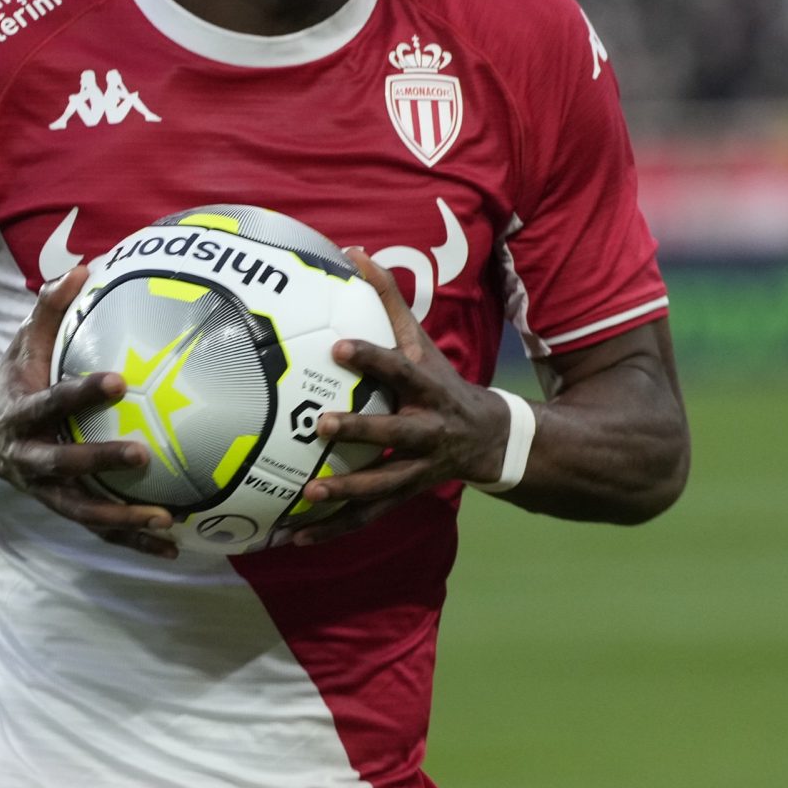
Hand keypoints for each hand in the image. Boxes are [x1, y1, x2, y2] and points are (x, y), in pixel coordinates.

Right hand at [0, 265, 178, 559]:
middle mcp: (26, 457)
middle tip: (143, 456)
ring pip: (80, 511)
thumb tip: (80, 268)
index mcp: (17, 414)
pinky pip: (97, 529)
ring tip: (166, 522)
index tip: (119, 381)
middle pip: (62, 467)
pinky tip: (172, 548)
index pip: (50, 402)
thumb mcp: (18, 348)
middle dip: (100, 463)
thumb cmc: (6, 384)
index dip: (81, 393)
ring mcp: (42, 489)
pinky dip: (132, 542)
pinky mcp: (60, 506)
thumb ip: (46, 311)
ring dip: (121, 520)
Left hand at [275, 249, 512, 547]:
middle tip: (319, 425)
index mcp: (427, 388)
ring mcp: (418, 468)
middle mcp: (426, 430)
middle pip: (394, 434)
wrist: (491, 439)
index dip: (372, 358)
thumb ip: (388, 299)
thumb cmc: (442, 381)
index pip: (399, 369)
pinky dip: (333, 528)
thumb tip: (355, 251)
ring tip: (306, 495)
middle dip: (360, 431)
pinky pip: (367, 517)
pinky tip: (295, 536)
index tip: (338, 347)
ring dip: (345, 492)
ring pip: (382, 486)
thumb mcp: (422, 341)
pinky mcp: (405, 495)